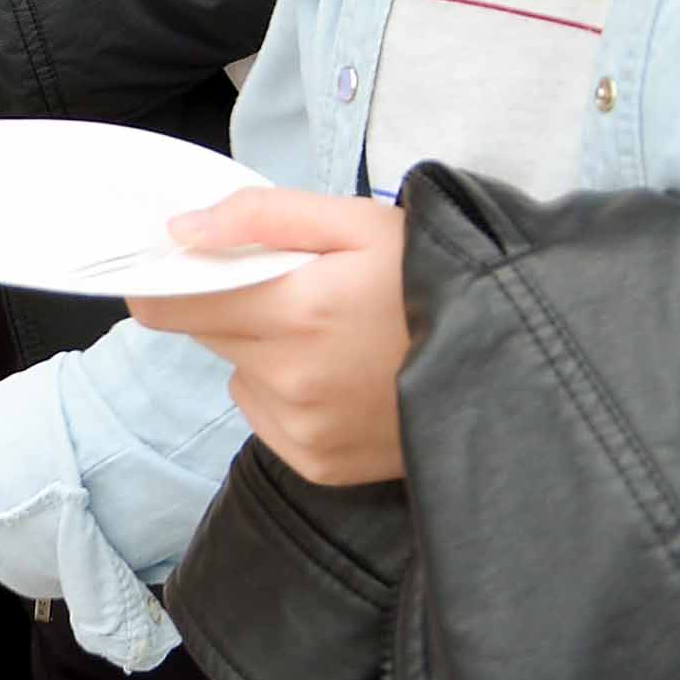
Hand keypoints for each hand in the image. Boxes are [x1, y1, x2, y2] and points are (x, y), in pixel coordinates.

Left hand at [126, 189, 411, 484]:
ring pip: (242, 374)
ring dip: (266, 352)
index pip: (169, 307)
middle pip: (209, 335)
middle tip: (297, 292)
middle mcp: (289, 379)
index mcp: (292, 313)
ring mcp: (305, 428)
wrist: (509, 356)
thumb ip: (259, 216)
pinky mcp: (320, 463)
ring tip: (334, 338)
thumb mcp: (354, 222)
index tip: (189, 266)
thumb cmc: (429, 278)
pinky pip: (271, 417)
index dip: (170, 281)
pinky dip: (290, 396)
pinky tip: (343, 379)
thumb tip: (179, 232)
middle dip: (234, 307)